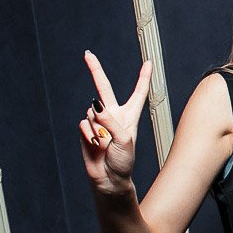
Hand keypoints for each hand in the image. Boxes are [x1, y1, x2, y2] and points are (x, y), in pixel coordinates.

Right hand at [79, 51, 151, 195]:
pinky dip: (89, 135)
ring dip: (97, 128)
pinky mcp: (86, 130)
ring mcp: (98, 122)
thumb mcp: (124, 140)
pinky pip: (83, 124)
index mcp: (129, 116)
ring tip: (105, 144)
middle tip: (88, 54)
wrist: (110, 178)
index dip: (143, 77)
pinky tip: (95, 146)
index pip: (138, 93)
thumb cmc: (123, 161)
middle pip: (104, 88)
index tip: (148, 63)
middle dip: (95, 70)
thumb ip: (110, 121)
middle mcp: (113, 115)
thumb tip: (95, 104)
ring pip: (91, 112)